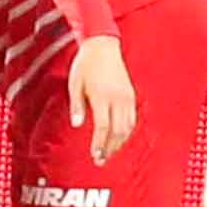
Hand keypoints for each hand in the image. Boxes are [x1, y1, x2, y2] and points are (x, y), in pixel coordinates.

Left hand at [66, 36, 135, 165]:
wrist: (103, 45)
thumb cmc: (86, 63)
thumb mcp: (75, 84)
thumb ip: (77, 106)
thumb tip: (77, 125)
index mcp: (102, 96)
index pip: (103, 127)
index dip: (100, 145)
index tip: (95, 156)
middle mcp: (117, 98)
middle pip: (118, 131)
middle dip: (110, 148)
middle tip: (101, 160)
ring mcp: (127, 97)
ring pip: (128, 127)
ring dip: (119, 143)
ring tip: (109, 152)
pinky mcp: (131, 95)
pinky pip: (132, 119)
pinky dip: (126, 132)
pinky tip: (119, 137)